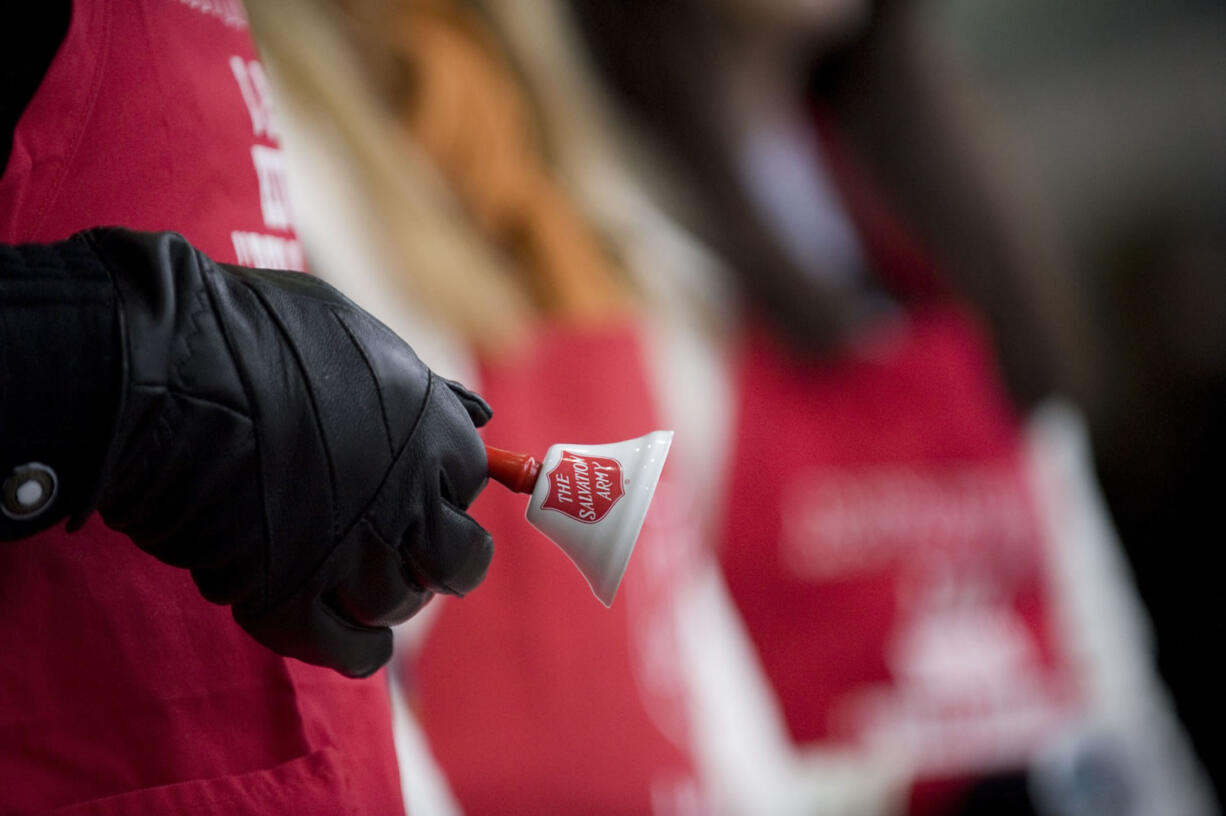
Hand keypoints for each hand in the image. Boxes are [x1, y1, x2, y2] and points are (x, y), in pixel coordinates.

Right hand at [88, 229, 491, 676]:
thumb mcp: (350, 330)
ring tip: (358, 581)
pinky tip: (355, 640)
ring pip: (397, 604)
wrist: (161, 371)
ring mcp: (351, 554)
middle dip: (439, 559)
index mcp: (429, 430)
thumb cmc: (248, 332)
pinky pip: (349, 650)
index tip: (421, 487)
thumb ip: (410, 381)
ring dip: (384, 597)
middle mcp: (405, 497)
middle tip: (412, 553)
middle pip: (458, 558)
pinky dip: (357, 649)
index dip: (444, 486)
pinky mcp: (290, 600)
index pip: (470, 479)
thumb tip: (466, 411)